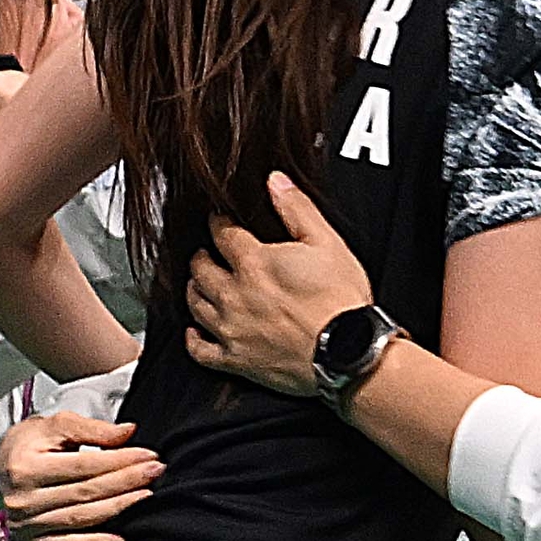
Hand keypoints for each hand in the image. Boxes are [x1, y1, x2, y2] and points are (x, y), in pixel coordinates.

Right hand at [0, 411, 160, 540]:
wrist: (5, 465)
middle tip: (154, 472)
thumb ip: (91, 429)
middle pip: (86, 491)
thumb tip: (126, 432)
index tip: (148, 456)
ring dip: (119, 507)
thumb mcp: (55, 426)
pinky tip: (121, 539)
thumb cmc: (28, 445)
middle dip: (127, 481)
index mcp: (24, 468)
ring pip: (83, 517)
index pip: (83, 466)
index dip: (120, 460)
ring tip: (145, 494)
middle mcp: (23, 499)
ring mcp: (26, 524)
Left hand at [180, 174, 381, 397]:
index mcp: (254, 262)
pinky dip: (193, 339)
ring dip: (195, 289)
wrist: (348, 353)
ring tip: (201, 283)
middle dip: (202, 256)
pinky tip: (195, 331)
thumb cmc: (342, 303)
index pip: (222, 233)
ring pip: (195, 304)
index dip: (219, 222)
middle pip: (200, 268)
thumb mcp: (328, 243)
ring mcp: (231, 329)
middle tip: (207, 252)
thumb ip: (297, 209)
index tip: (220, 220)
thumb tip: (275, 181)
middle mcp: (234, 294)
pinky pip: (200, 350)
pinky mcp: (236, 359)